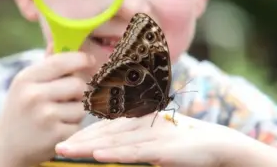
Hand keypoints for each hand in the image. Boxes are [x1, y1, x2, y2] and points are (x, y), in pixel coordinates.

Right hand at [0, 45, 95, 166]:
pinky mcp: (56, 136)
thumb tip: (59, 41)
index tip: (89, 60)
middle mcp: (34, 96)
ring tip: (61, 113)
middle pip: (78, 84)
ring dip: (77, 109)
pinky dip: (74, 125)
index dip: (81, 59)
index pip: (62, 61)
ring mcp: (45, 118)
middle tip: (72, 94)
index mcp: (26, 79)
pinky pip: (80, 124)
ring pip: (81, 106)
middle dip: (80, 90)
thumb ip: (46, 65)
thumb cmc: (21, 108)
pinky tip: (60, 127)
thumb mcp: (25, 84)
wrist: (7, 145)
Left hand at [55, 112, 246, 166]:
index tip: (66, 143)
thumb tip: (116, 148)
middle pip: (106, 134)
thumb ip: (139, 144)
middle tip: (56, 146)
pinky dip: (116, 152)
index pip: (108, 130)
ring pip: (115, 142)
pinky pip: (136, 151)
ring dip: (89, 146)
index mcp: (141, 123)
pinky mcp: (164, 149)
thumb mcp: (159, 142)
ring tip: (67, 150)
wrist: (220, 146)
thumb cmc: (189, 145)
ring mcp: (153, 137)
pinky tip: (99, 154)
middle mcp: (144, 126)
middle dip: (80, 140)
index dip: (86, 135)